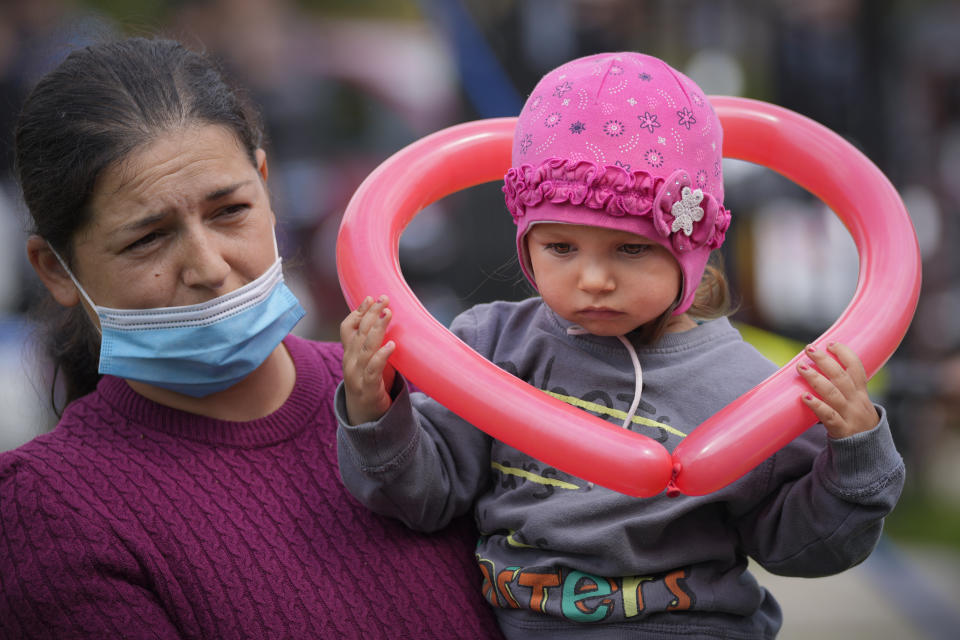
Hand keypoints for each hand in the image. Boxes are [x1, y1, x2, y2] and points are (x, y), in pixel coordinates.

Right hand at [340, 295, 396, 424]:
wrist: (364, 417)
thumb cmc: (371, 384)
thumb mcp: (369, 360)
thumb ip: (372, 343)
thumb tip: (386, 319)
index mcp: (349, 353)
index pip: (348, 327)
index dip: (358, 311)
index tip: (371, 297)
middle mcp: (350, 361)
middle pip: (358, 333)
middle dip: (371, 314)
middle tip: (384, 299)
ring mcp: (356, 375)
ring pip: (365, 347)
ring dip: (377, 329)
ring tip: (388, 314)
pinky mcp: (367, 388)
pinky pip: (373, 369)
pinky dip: (382, 355)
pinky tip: (392, 345)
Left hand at [797, 342, 879, 438]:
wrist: (868, 454)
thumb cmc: (855, 425)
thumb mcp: (856, 405)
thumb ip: (841, 390)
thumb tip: (816, 372)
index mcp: (861, 394)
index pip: (857, 368)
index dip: (845, 354)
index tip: (830, 343)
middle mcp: (857, 402)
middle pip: (841, 376)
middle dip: (825, 360)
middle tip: (809, 349)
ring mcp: (850, 415)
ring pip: (833, 393)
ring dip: (815, 378)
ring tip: (801, 367)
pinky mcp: (841, 430)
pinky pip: (828, 416)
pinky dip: (816, 405)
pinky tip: (804, 397)